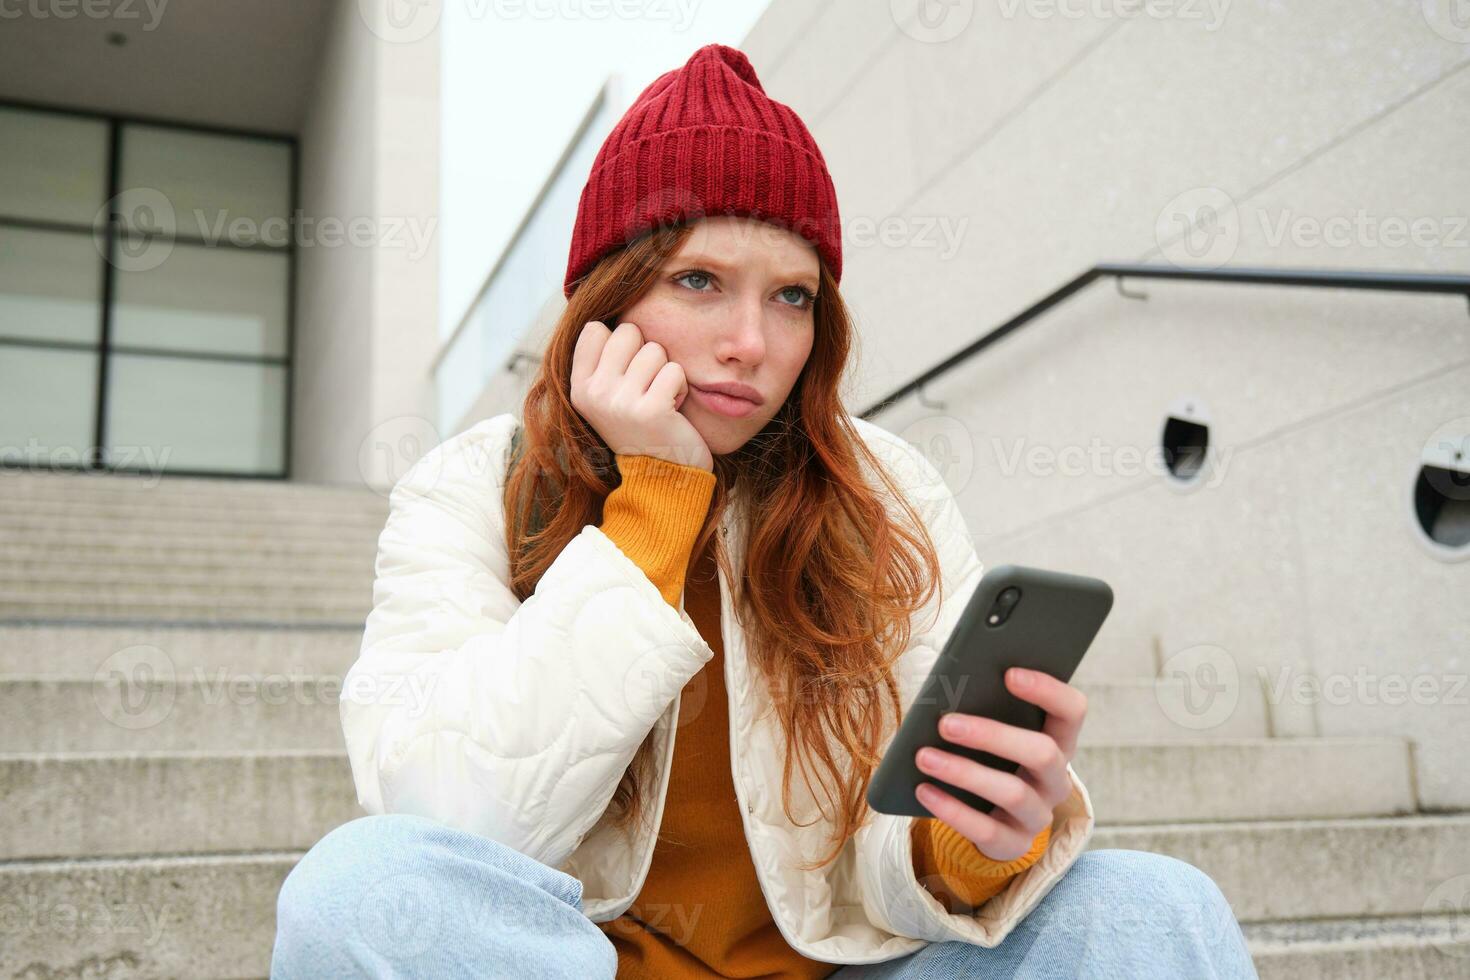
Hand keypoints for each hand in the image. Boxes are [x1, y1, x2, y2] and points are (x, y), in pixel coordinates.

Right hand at [570, 320, 713, 471]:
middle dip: (647, 355)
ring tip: (660, 400)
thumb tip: (605, 306)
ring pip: (656, 350)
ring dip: (667, 373)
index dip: (621, 344)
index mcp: (579, 387)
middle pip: (628, 331)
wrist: (663, 476)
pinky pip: (675, 371)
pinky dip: (682, 388)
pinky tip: (673, 411)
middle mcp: (593, 394)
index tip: (626, 375)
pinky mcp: (650, 410)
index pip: (596, 329)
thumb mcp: (609, 394)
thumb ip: (604, 358)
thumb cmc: (642, 426)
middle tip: (647, 389)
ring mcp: (620, 402)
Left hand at [913, 667, 1085, 861]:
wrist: (992, 819)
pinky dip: (951, 809)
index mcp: (1058, 741)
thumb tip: (949, 690)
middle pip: (1042, 753)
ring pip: (1012, 792)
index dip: (1048, 690)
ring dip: (964, 772)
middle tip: (945, 723)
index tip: (1009, 673)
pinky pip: (985, 829)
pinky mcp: (1013, 844)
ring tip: (923, 756)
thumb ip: (986, 711)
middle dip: (992, 735)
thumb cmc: (990, 758)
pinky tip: (923, 790)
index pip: (1071, 711)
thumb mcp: (995, 736)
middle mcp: (1056, 779)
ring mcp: (1038, 815)